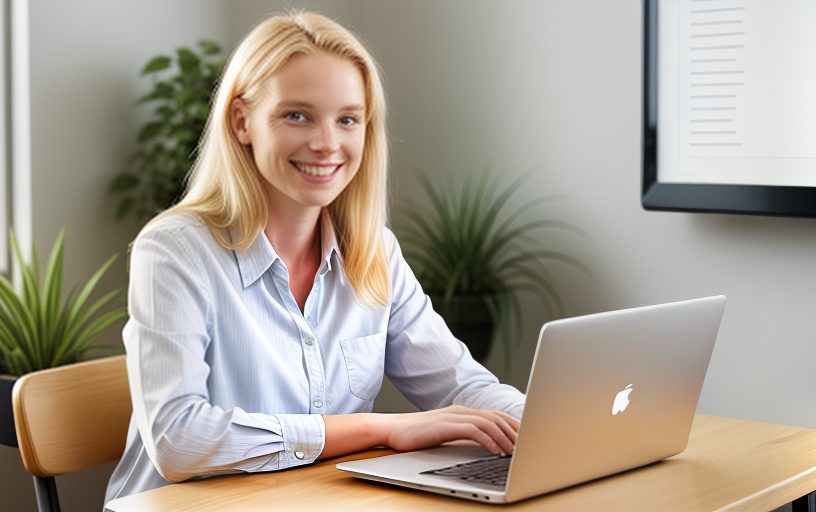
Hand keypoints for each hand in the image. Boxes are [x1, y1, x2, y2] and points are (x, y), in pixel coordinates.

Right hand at [375, 405, 519, 455]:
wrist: (392, 429)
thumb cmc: (417, 434)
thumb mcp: (445, 432)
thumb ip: (464, 434)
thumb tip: (485, 445)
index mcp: (463, 412)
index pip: (495, 415)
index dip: (514, 426)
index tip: (528, 438)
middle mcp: (461, 411)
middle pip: (496, 417)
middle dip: (515, 431)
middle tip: (529, 446)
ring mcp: (454, 416)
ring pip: (488, 423)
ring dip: (505, 438)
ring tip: (516, 452)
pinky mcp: (446, 426)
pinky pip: (474, 431)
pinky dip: (488, 440)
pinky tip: (496, 451)